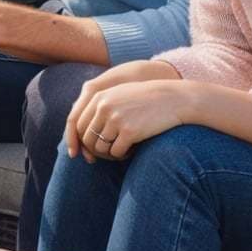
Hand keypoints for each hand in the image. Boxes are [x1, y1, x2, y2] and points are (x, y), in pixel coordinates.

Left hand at [64, 60, 183, 161]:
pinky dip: (122, 155)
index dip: (81, 140)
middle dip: (95, 150)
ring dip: (110, 153)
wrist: (173, 99)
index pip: (78, 124)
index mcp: (99, 97)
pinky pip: (116, 152)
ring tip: (122, 149)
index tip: (88, 151)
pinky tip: (131, 150)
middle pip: (88, 138)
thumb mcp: (118, 95)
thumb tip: (83, 130)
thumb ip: (99, 107)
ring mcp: (116, 119)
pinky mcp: (129, 132)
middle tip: (108, 153)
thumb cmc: (145, 99)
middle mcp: (104, 107)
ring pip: (101, 148)